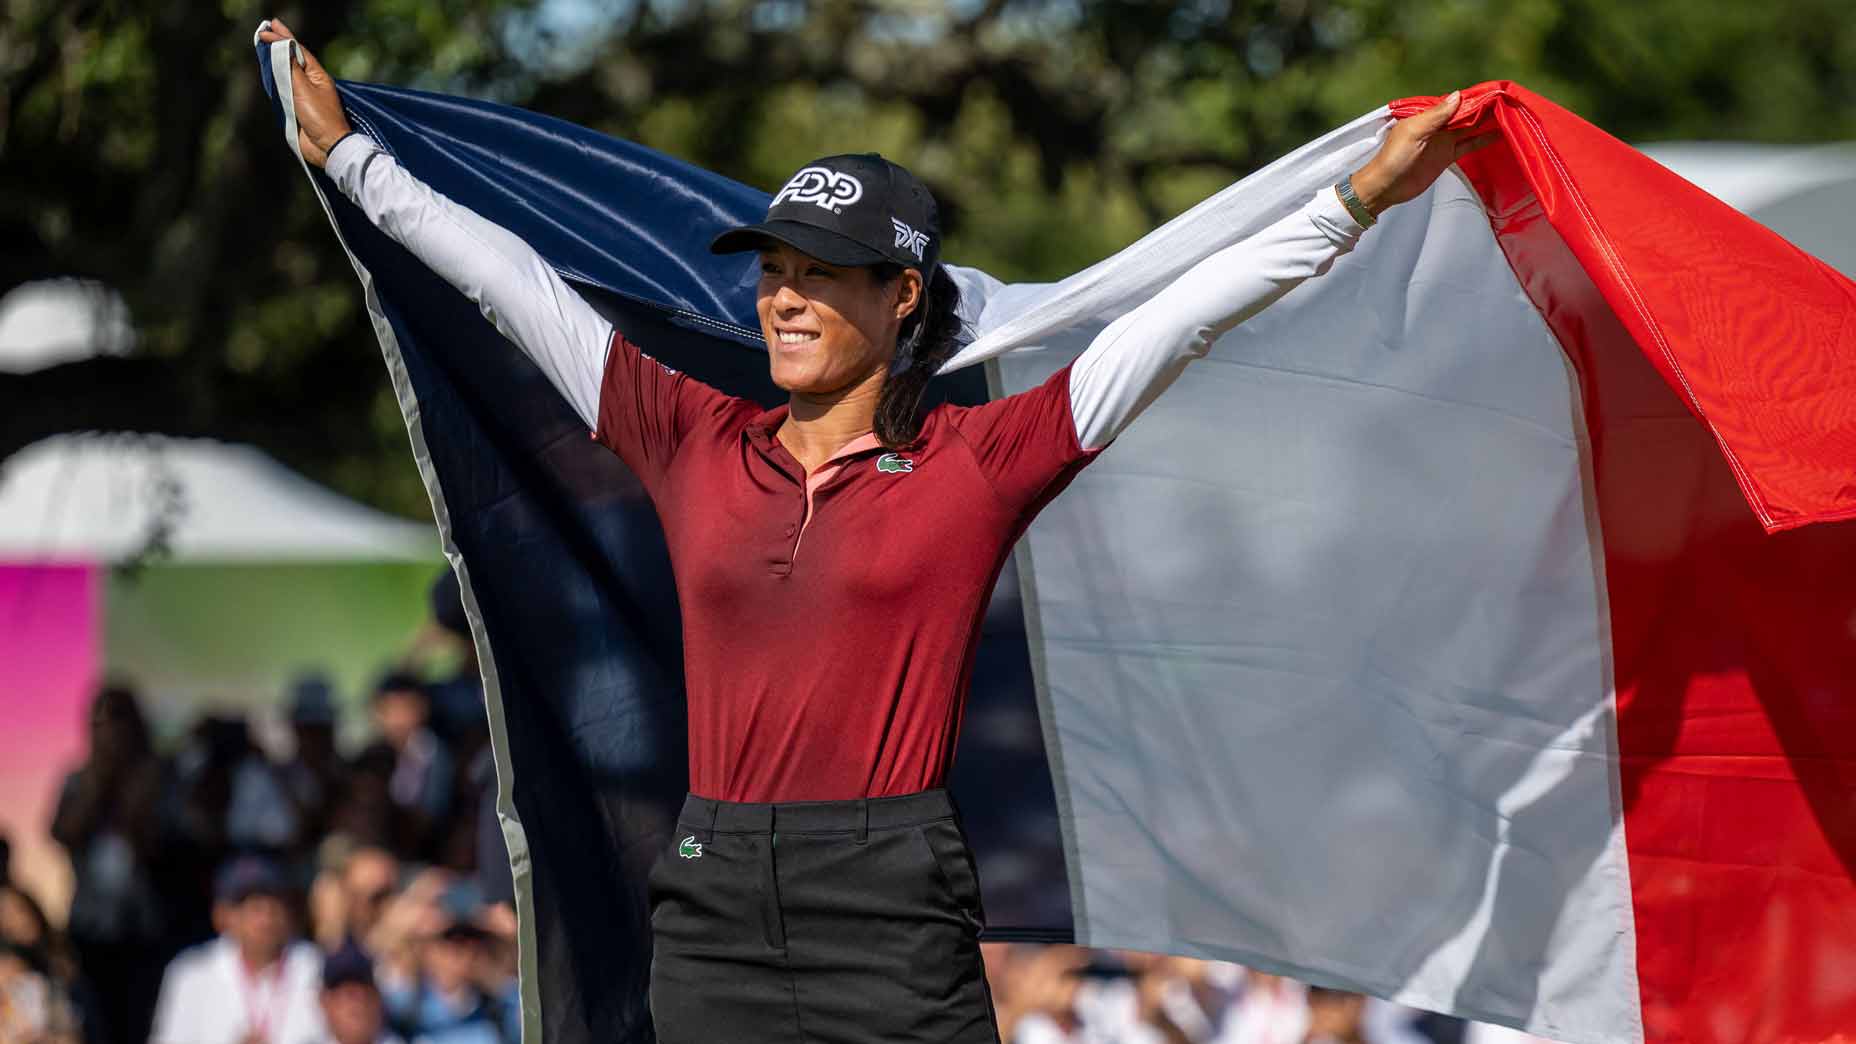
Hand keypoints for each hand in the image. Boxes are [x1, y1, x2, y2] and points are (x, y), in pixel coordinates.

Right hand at [256, 18, 352, 167]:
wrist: (326, 147)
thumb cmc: (320, 118)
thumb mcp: (304, 89)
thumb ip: (292, 69)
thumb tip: (285, 49)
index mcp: (318, 76)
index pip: (299, 51)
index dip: (284, 38)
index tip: (270, 28)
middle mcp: (312, 83)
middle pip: (294, 59)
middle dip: (280, 44)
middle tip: (266, 30)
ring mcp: (305, 96)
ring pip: (288, 73)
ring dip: (277, 59)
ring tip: (267, 46)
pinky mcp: (298, 109)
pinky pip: (285, 89)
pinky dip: (277, 78)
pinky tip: (271, 72)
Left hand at [1348, 91, 1496, 215]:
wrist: (1386, 187)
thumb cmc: (1394, 159)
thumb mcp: (1414, 133)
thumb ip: (1436, 116)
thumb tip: (1458, 95)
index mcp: (1428, 115)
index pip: (1456, 103)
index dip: (1474, 98)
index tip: (1495, 94)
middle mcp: (1438, 126)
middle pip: (1465, 114)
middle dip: (1484, 108)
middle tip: (1508, 103)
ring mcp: (1443, 141)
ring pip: (1470, 128)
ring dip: (1486, 123)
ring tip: (1509, 115)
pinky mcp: (1447, 156)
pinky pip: (1468, 144)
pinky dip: (1482, 139)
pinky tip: (1498, 134)